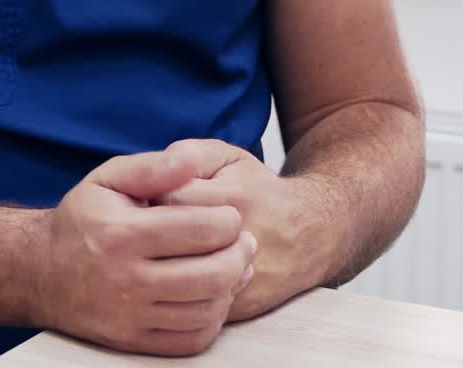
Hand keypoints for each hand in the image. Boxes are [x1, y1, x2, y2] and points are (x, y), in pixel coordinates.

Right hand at [30, 147, 258, 356]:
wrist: (40, 271)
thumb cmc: (81, 219)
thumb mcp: (107, 179)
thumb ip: (152, 168)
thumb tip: (191, 160)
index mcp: (122, 234)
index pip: (197, 230)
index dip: (227, 221)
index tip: (232, 215)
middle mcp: (127, 279)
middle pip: (210, 275)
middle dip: (240, 256)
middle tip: (246, 242)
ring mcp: (131, 316)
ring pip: (205, 310)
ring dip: (232, 288)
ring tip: (236, 266)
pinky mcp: (133, 342)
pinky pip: (190, 340)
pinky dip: (213, 320)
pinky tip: (215, 296)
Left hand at [161, 140, 326, 321]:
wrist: (308, 234)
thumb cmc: (256, 189)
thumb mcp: (227, 157)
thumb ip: (189, 154)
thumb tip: (158, 169)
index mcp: (232, 199)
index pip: (169, 199)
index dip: (153, 195)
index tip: (155, 195)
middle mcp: (239, 244)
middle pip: (172, 241)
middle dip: (157, 231)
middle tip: (160, 223)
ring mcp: (241, 281)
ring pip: (181, 278)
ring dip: (167, 262)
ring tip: (171, 245)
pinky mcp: (240, 309)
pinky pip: (194, 304)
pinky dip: (182, 288)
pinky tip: (184, 268)